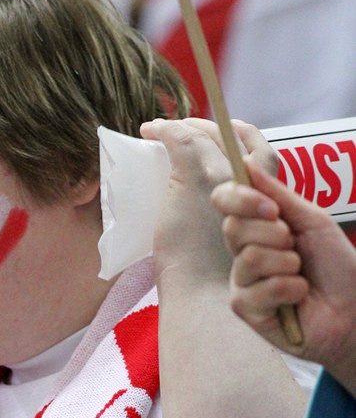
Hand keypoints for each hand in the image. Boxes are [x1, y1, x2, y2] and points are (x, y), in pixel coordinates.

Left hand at [140, 117, 275, 282]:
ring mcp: (221, 176)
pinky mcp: (193, 177)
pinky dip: (165, 129)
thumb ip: (235, 219)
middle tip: (186, 126)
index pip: (260, 152)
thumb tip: (209, 213)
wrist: (204, 291)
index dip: (239, 137)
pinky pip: (180, 138)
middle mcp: (247, 181)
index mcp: (266, 196)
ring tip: (165, 128)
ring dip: (187, 126)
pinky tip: (150, 130)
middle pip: (232, 138)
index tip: (219, 133)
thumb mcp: (240, 242)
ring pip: (207, 135)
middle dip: (210, 126)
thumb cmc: (216, 277)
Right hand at [211, 158, 355, 394]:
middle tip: (296, 247)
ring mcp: (241, 280)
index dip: (240, 199)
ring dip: (286, 264)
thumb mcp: (312, 221)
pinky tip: (299, 296)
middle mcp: (242, 251)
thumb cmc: (338, 267)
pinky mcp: (245, 308)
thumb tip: (245, 162)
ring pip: (248, 258)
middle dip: (274, 235)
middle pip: (234, 228)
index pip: (224, 201)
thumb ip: (277, 194)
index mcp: (255, 226)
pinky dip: (288, 289)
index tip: (271, 208)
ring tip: (302, 275)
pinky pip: (256, 290)